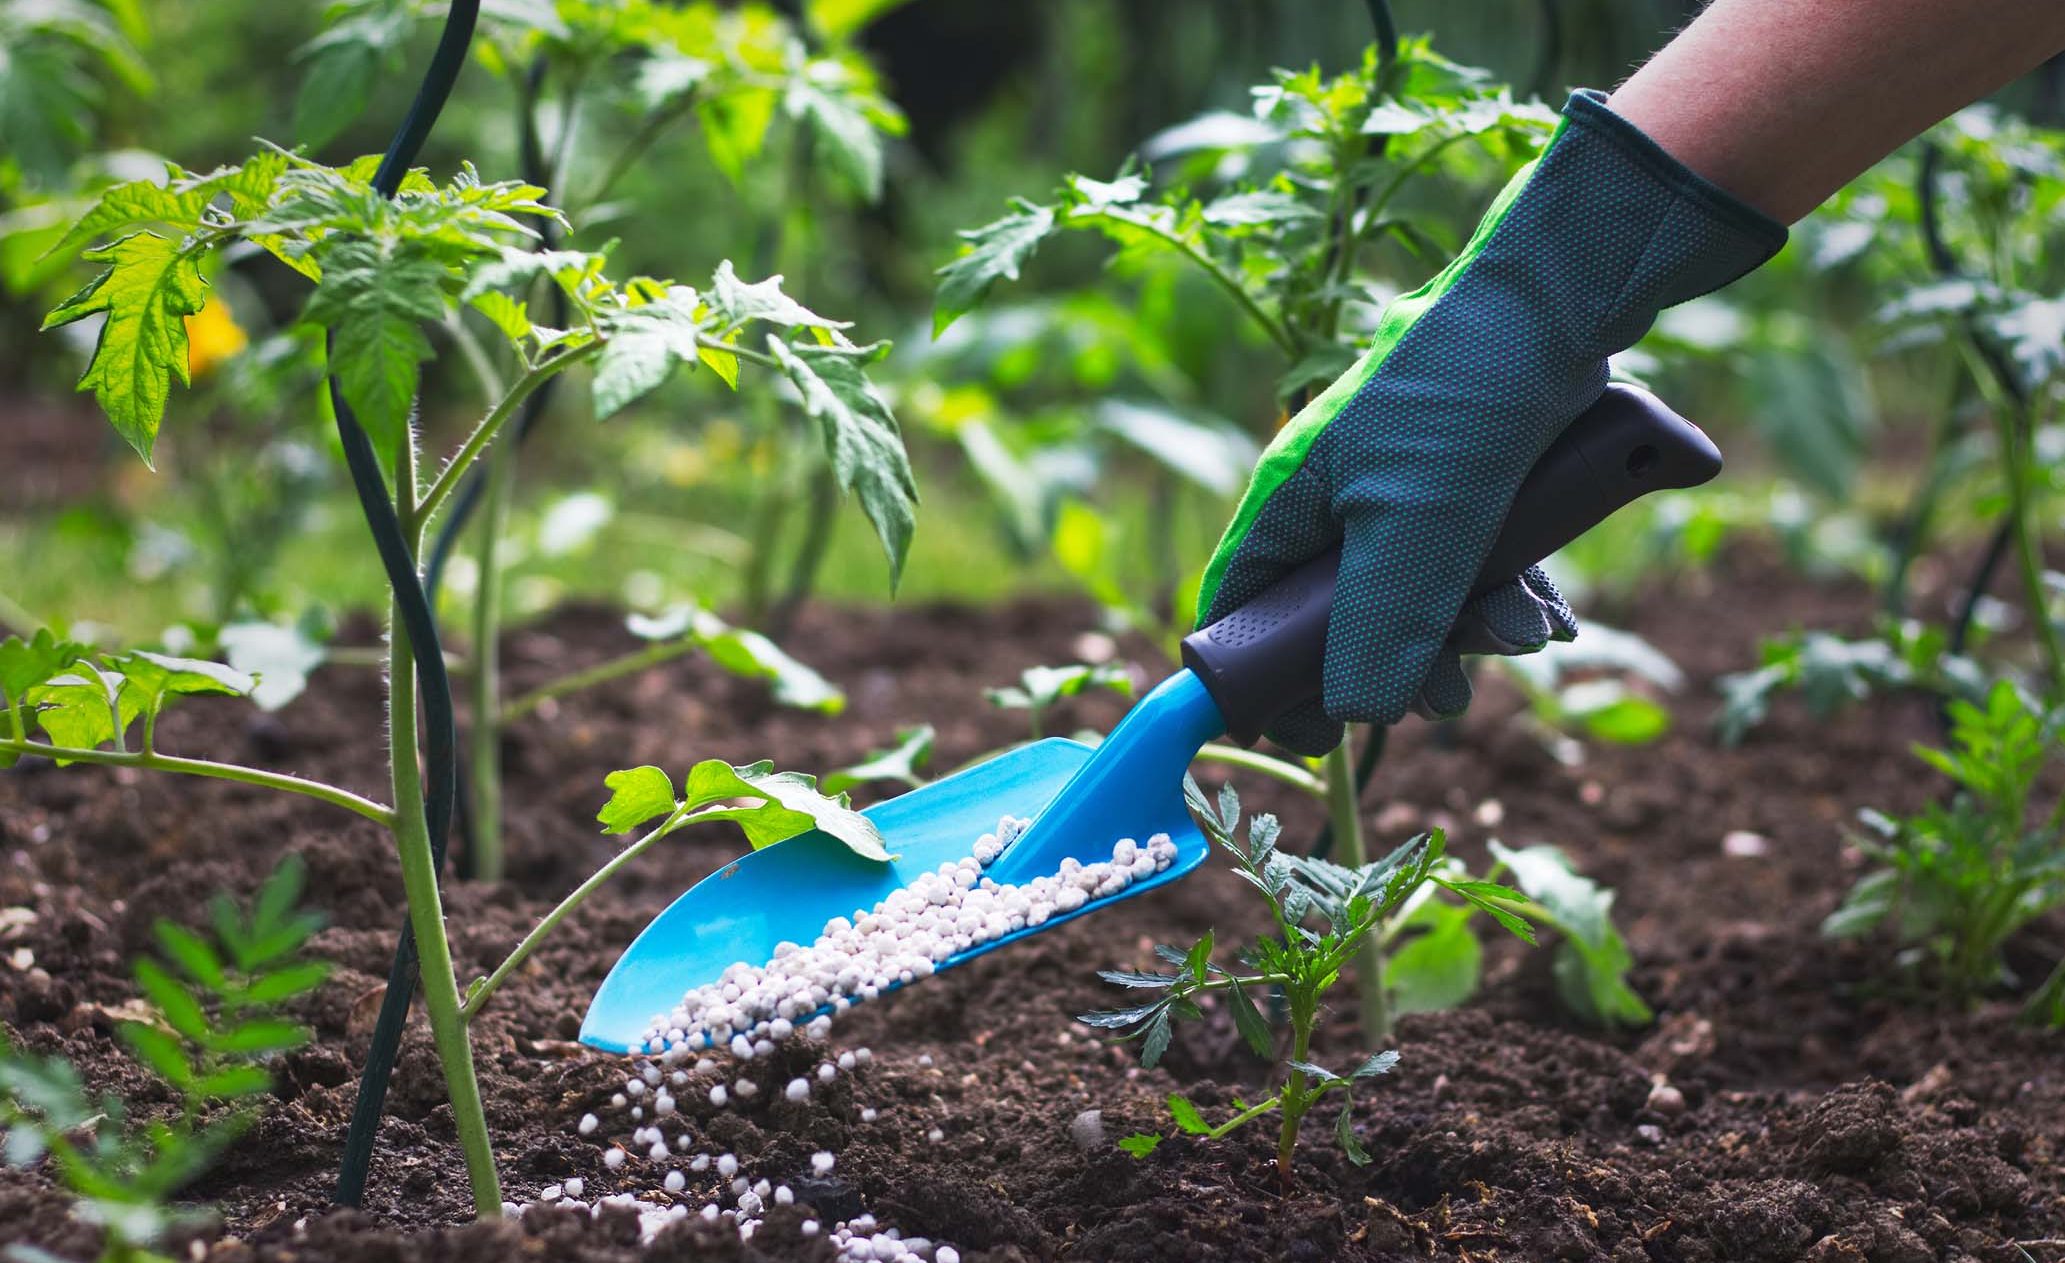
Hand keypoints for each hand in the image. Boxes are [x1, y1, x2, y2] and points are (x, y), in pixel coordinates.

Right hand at [1197, 91, 1784, 755]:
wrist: (1562, 302)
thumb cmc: (1462, 401)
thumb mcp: (1415, 529)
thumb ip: (1378, 629)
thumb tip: (1354, 715)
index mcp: (1291, 504)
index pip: (1241, 609)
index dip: (1263, 679)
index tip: (1312, 733)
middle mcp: (1338, 501)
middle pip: (1341, 622)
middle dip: (1402, 663)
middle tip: (1449, 690)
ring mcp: (1405, 494)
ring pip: (1420, 600)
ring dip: (1474, 633)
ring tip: (1524, 633)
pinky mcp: (1470, 486)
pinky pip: (1476, 571)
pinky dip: (1511, 601)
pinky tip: (1551, 616)